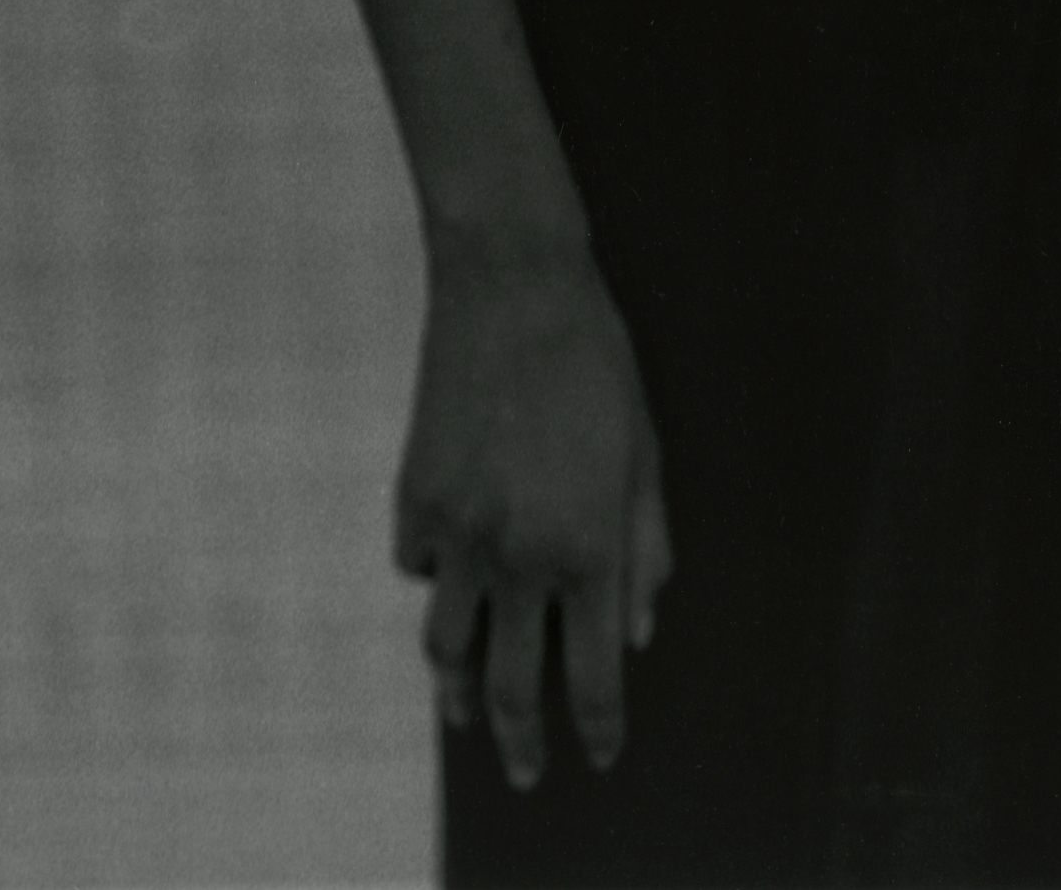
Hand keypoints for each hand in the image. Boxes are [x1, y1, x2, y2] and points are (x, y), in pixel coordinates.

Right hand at [393, 247, 674, 790]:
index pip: (597, 674)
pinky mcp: (414, 499)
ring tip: (465, 716)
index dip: (600, 727)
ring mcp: (458, 533)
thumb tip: (641, 630)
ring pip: (447, 648)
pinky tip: (446, 584)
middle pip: (513, 687)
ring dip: (459, 692)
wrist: (513, 288)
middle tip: (528, 773)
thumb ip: (646, 547)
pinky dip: (434, 586)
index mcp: (589, 547)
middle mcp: (519, 556)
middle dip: (522, 742)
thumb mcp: (644, 452)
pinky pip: (419, 569)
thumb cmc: (596, 363)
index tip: (601, 756)